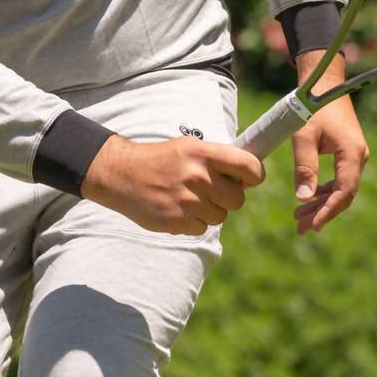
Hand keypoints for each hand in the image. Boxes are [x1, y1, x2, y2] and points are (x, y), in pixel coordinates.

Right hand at [81, 134, 265, 234]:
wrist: (121, 175)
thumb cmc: (161, 160)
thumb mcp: (189, 148)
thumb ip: (218, 160)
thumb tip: (249, 179)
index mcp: (203, 154)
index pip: (249, 167)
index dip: (254, 176)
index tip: (248, 180)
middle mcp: (198, 177)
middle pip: (237, 200)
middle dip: (228, 198)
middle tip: (211, 191)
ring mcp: (187, 201)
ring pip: (220, 217)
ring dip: (209, 211)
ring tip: (188, 198)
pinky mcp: (176, 221)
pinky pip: (202, 229)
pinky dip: (193, 222)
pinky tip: (177, 208)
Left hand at [290, 51, 369, 234]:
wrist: (325, 84)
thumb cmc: (312, 107)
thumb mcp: (304, 137)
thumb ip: (304, 167)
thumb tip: (303, 198)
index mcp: (352, 153)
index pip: (344, 191)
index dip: (329, 211)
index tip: (313, 225)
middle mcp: (359, 156)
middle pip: (344, 194)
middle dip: (322, 213)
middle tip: (300, 228)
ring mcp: (355, 155)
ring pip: (341, 189)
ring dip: (322, 204)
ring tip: (299, 219)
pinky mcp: (348, 154)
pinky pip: (340, 179)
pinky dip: (325, 192)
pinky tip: (309, 200)